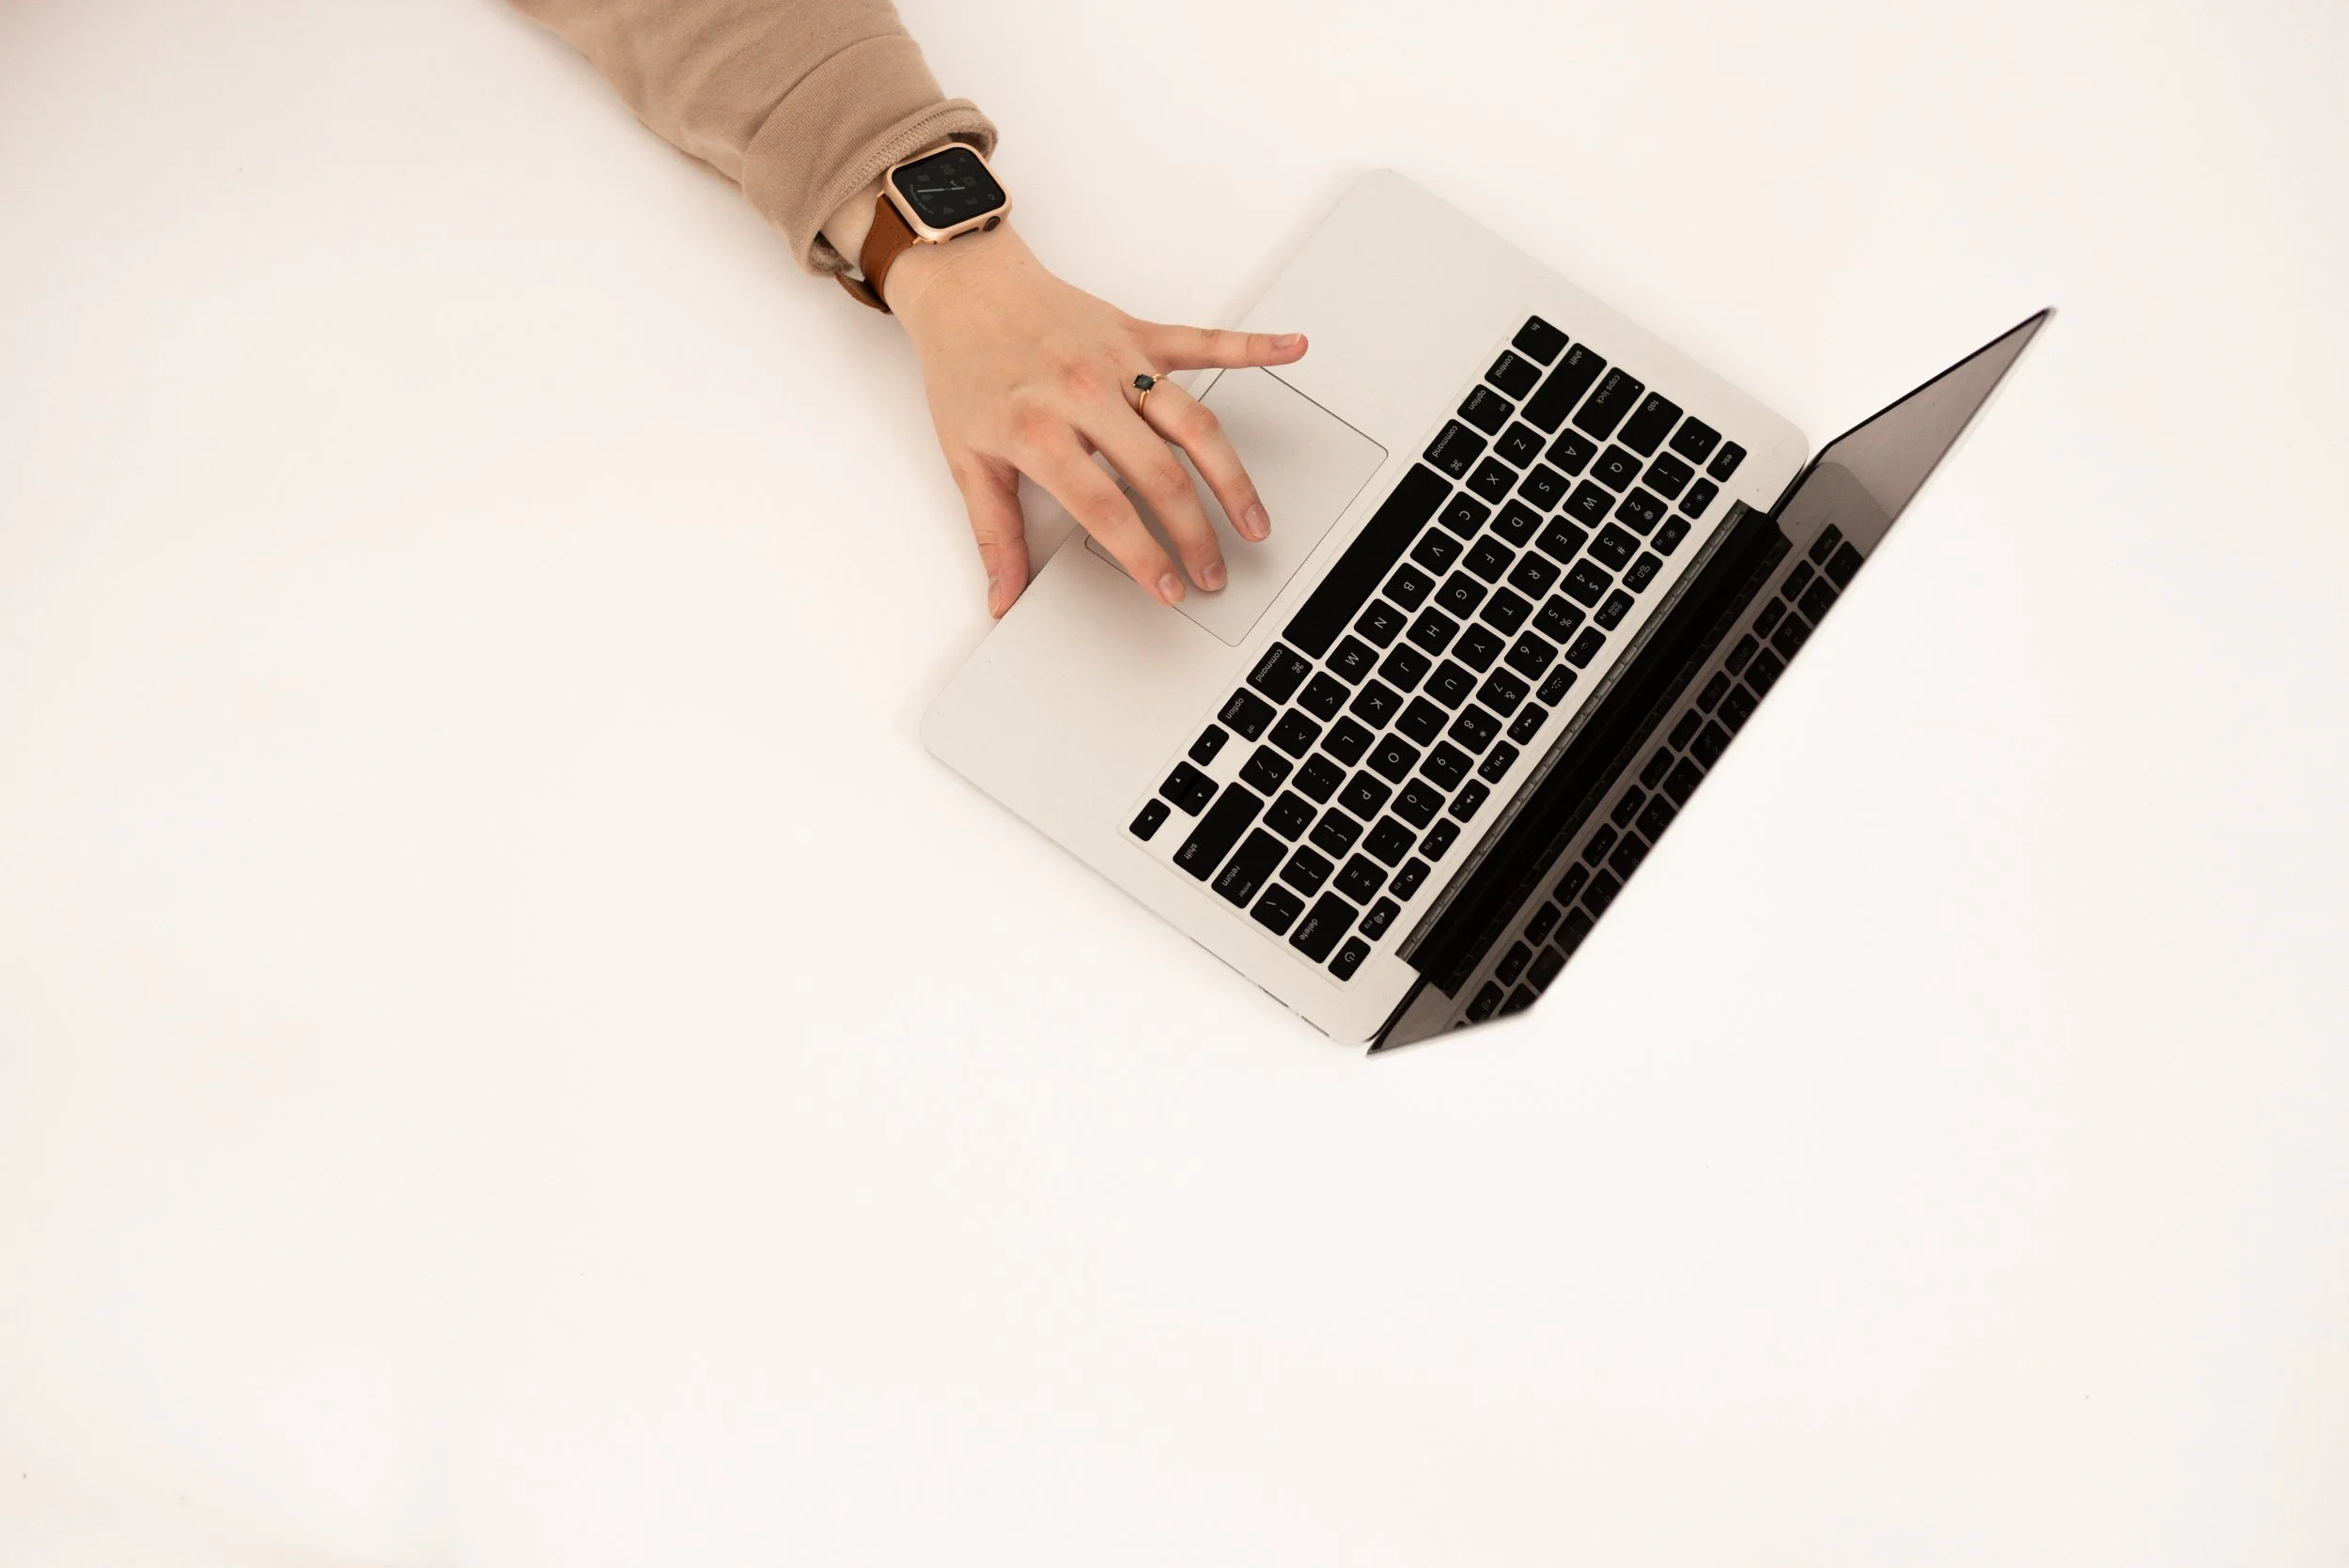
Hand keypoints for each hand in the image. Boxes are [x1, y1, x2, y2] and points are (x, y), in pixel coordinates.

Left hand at [880, 223, 1307, 616]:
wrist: (965, 287)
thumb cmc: (965, 369)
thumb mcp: (966, 459)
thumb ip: (994, 534)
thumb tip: (1002, 596)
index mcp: (1040, 431)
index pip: (1105, 509)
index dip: (1142, 557)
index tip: (1168, 589)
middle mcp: (1085, 394)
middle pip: (1161, 475)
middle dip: (1194, 534)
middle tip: (1213, 572)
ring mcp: (1119, 362)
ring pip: (1193, 423)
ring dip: (1231, 477)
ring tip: (1253, 521)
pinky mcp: (1138, 334)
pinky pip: (1204, 341)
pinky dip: (1251, 345)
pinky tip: (1292, 348)